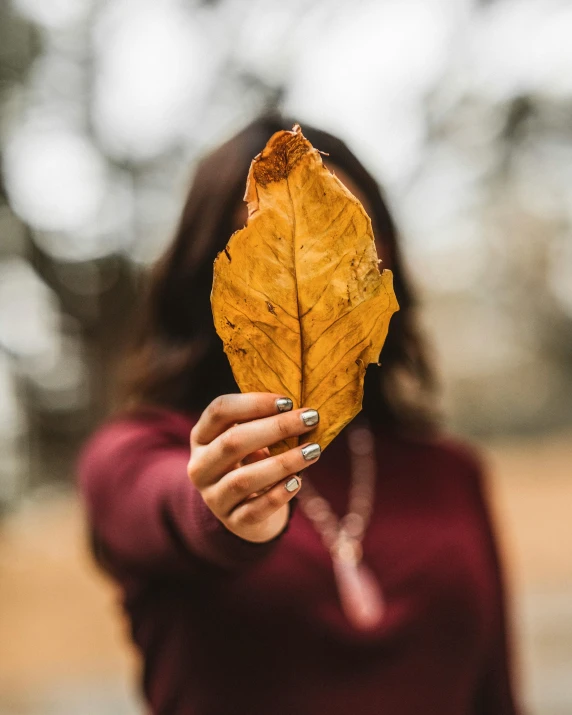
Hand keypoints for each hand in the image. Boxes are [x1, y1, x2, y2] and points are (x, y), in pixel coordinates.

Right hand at [187, 393, 320, 542]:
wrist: (246, 510)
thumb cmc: (252, 463)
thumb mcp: (249, 440)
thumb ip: (265, 423)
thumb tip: (301, 409)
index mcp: (201, 437)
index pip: (219, 410)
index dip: (253, 402)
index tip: (288, 401)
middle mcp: (200, 467)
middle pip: (232, 442)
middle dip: (276, 428)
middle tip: (310, 419)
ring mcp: (213, 497)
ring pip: (243, 479)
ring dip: (282, 462)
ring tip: (312, 451)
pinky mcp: (232, 522)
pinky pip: (255, 510)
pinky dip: (278, 495)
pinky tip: (298, 481)